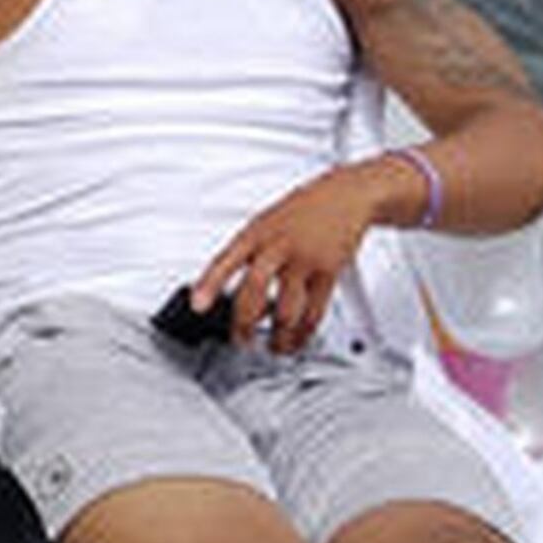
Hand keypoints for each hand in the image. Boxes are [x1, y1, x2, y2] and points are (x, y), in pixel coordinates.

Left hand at [190, 165, 404, 352]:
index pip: (225, 260)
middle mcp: (278, 245)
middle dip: (244, 324)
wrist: (345, 195)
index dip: (209, 284)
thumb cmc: (302, 210)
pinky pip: (314, 312)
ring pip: (285, 310)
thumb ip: (249, 254)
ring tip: (275, 347)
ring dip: (279, 337)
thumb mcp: (265, 222)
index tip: (197, 306)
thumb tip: (239, 295)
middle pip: (254, 291)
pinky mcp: (328, 272)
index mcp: (255, 232)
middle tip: (240, 340)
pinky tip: (298, 339)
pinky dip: (304, 333)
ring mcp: (304, 259)